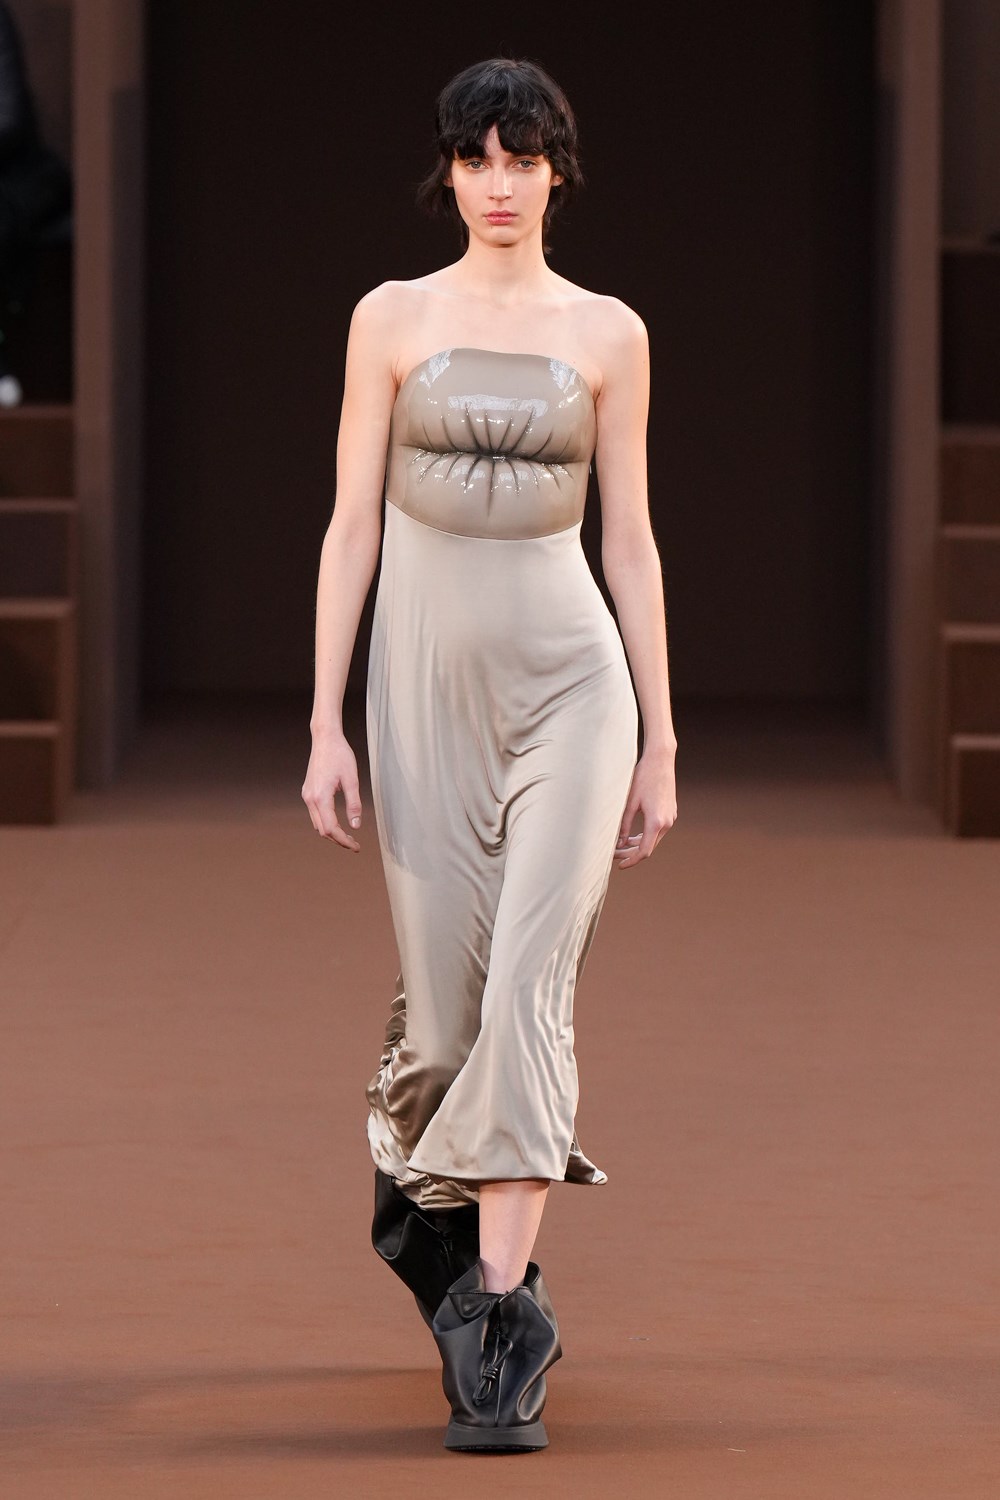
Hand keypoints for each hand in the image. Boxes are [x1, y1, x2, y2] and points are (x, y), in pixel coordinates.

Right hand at [302, 730, 362, 851]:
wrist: (325, 739)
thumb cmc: (340, 755)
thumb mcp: (352, 780)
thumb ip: (354, 804)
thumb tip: (356, 825)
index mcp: (321, 797)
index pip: (331, 829)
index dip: (344, 841)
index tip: (356, 846)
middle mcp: (310, 799)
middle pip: (322, 830)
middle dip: (338, 839)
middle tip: (355, 844)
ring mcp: (307, 795)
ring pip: (317, 823)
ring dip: (331, 832)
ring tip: (348, 835)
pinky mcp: (308, 791)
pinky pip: (315, 814)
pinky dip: (326, 822)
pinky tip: (338, 821)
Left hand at [614, 744, 676, 868]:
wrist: (661, 761)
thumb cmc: (643, 778)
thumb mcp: (629, 803)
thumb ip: (624, 825)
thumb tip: (619, 843)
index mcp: (656, 822)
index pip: (644, 851)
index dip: (631, 861)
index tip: (619, 865)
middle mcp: (667, 823)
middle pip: (649, 847)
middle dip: (631, 853)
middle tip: (614, 855)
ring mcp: (671, 818)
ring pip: (653, 840)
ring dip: (638, 845)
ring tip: (620, 846)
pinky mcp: (671, 813)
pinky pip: (657, 831)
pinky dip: (645, 836)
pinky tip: (632, 836)